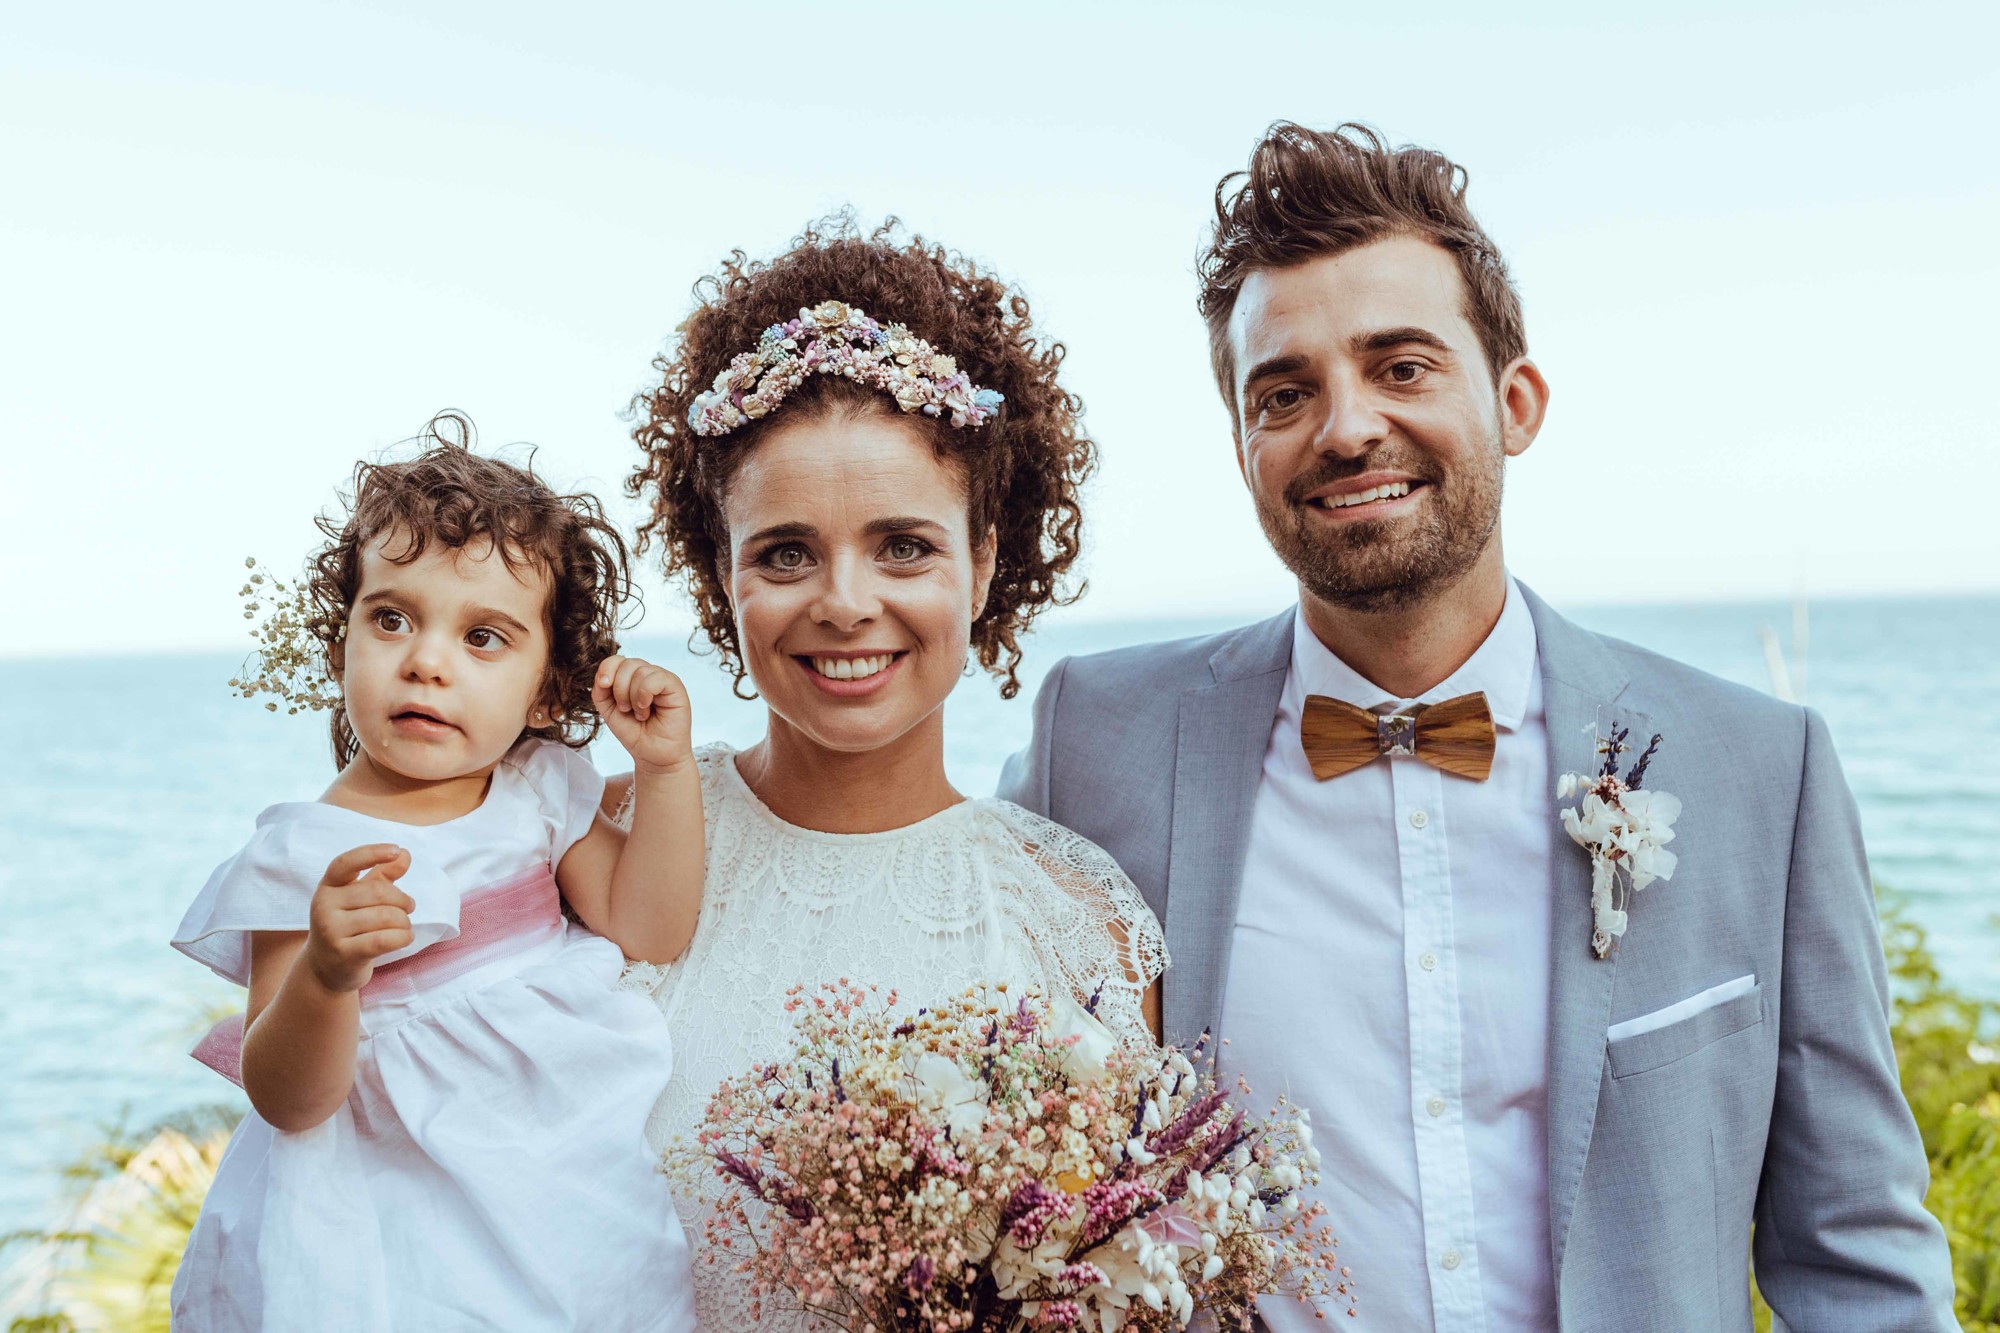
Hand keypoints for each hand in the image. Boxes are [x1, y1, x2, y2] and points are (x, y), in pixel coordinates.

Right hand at [304, 844, 416, 993]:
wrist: (325, 969)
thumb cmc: (348, 926)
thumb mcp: (360, 898)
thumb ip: (382, 876)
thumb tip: (404, 854)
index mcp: (328, 886)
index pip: (346, 863)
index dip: (372, 853)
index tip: (396, 850)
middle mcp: (323, 905)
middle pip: (378, 892)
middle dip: (402, 900)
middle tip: (409, 907)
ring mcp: (330, 931)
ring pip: (385, 917)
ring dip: (404, 921)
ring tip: (404, 926)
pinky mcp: (343, 954)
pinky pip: (383, 940)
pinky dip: (403, 937)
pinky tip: (406, 937)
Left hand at [593, 655, 693, 776]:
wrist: (652, 755)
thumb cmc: (635, 733)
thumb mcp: (609, 710)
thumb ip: (601, 691)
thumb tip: (603, 676)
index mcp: (632, 677)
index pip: (617, 659)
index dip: (607, 669)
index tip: (604, 686)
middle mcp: (648, 674)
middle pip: (626, 663)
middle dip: (619, 689)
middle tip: (625, 709)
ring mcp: (663, 679)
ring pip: (640, 670)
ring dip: (633, 696)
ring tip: (639, 713)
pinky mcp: (675, 686)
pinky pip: (655, 678)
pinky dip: (644, 695)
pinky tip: (646, 710)